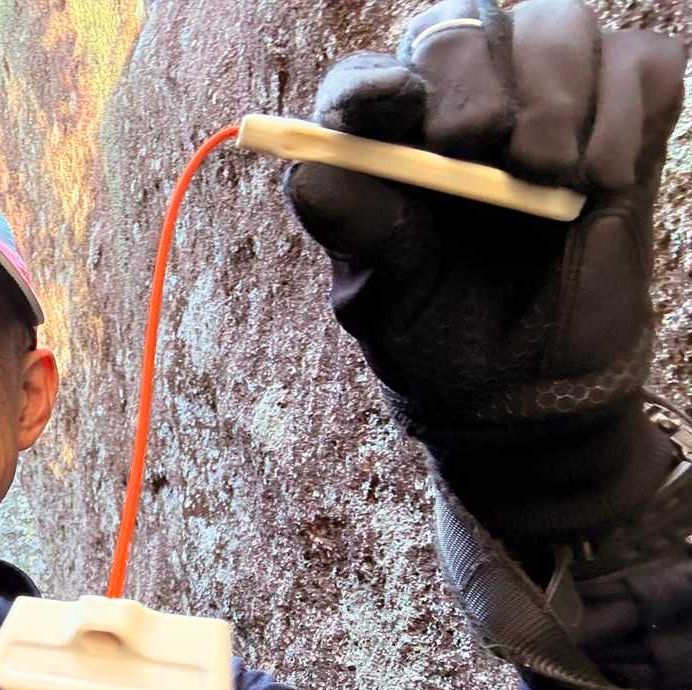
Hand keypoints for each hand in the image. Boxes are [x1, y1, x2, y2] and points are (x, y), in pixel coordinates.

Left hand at [286, 0, 685, 541]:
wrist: (529, 389)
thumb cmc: (441, 336)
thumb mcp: (385, 301)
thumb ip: (357, 235)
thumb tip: (313, 177)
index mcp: (383, 143)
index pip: (362, 80)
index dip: (375, 83)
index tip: (397, 107)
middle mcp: (457, 101)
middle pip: (458, 26)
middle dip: (475, 80)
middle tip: (492, 149)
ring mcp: (543, 97)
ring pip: (556, 24)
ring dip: (556, 96)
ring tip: (551, 178)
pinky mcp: (623, 110)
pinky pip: (639, 60)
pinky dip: (626, 108)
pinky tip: (601, 178)